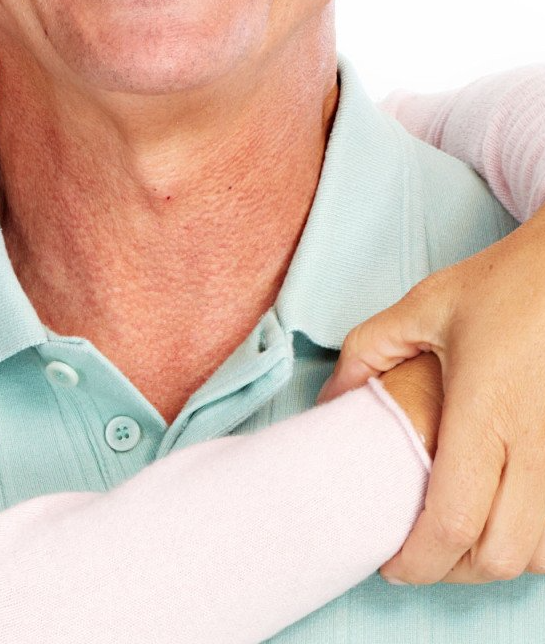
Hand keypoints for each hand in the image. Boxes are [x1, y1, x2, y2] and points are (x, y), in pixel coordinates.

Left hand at [319, 207, 544, 583]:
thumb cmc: (503, 286)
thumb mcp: (423, 307)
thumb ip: (369, 353)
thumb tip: (332, 402)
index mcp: (486, 411)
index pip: (454, 520)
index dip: (419, 559)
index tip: (389, 563)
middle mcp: (536, 446)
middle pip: (499, 556)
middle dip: (450, 571)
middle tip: (414, 554)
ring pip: (539, 555)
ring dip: (494, 562)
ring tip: (452, 540)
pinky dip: (531, 544)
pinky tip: (499, 521)